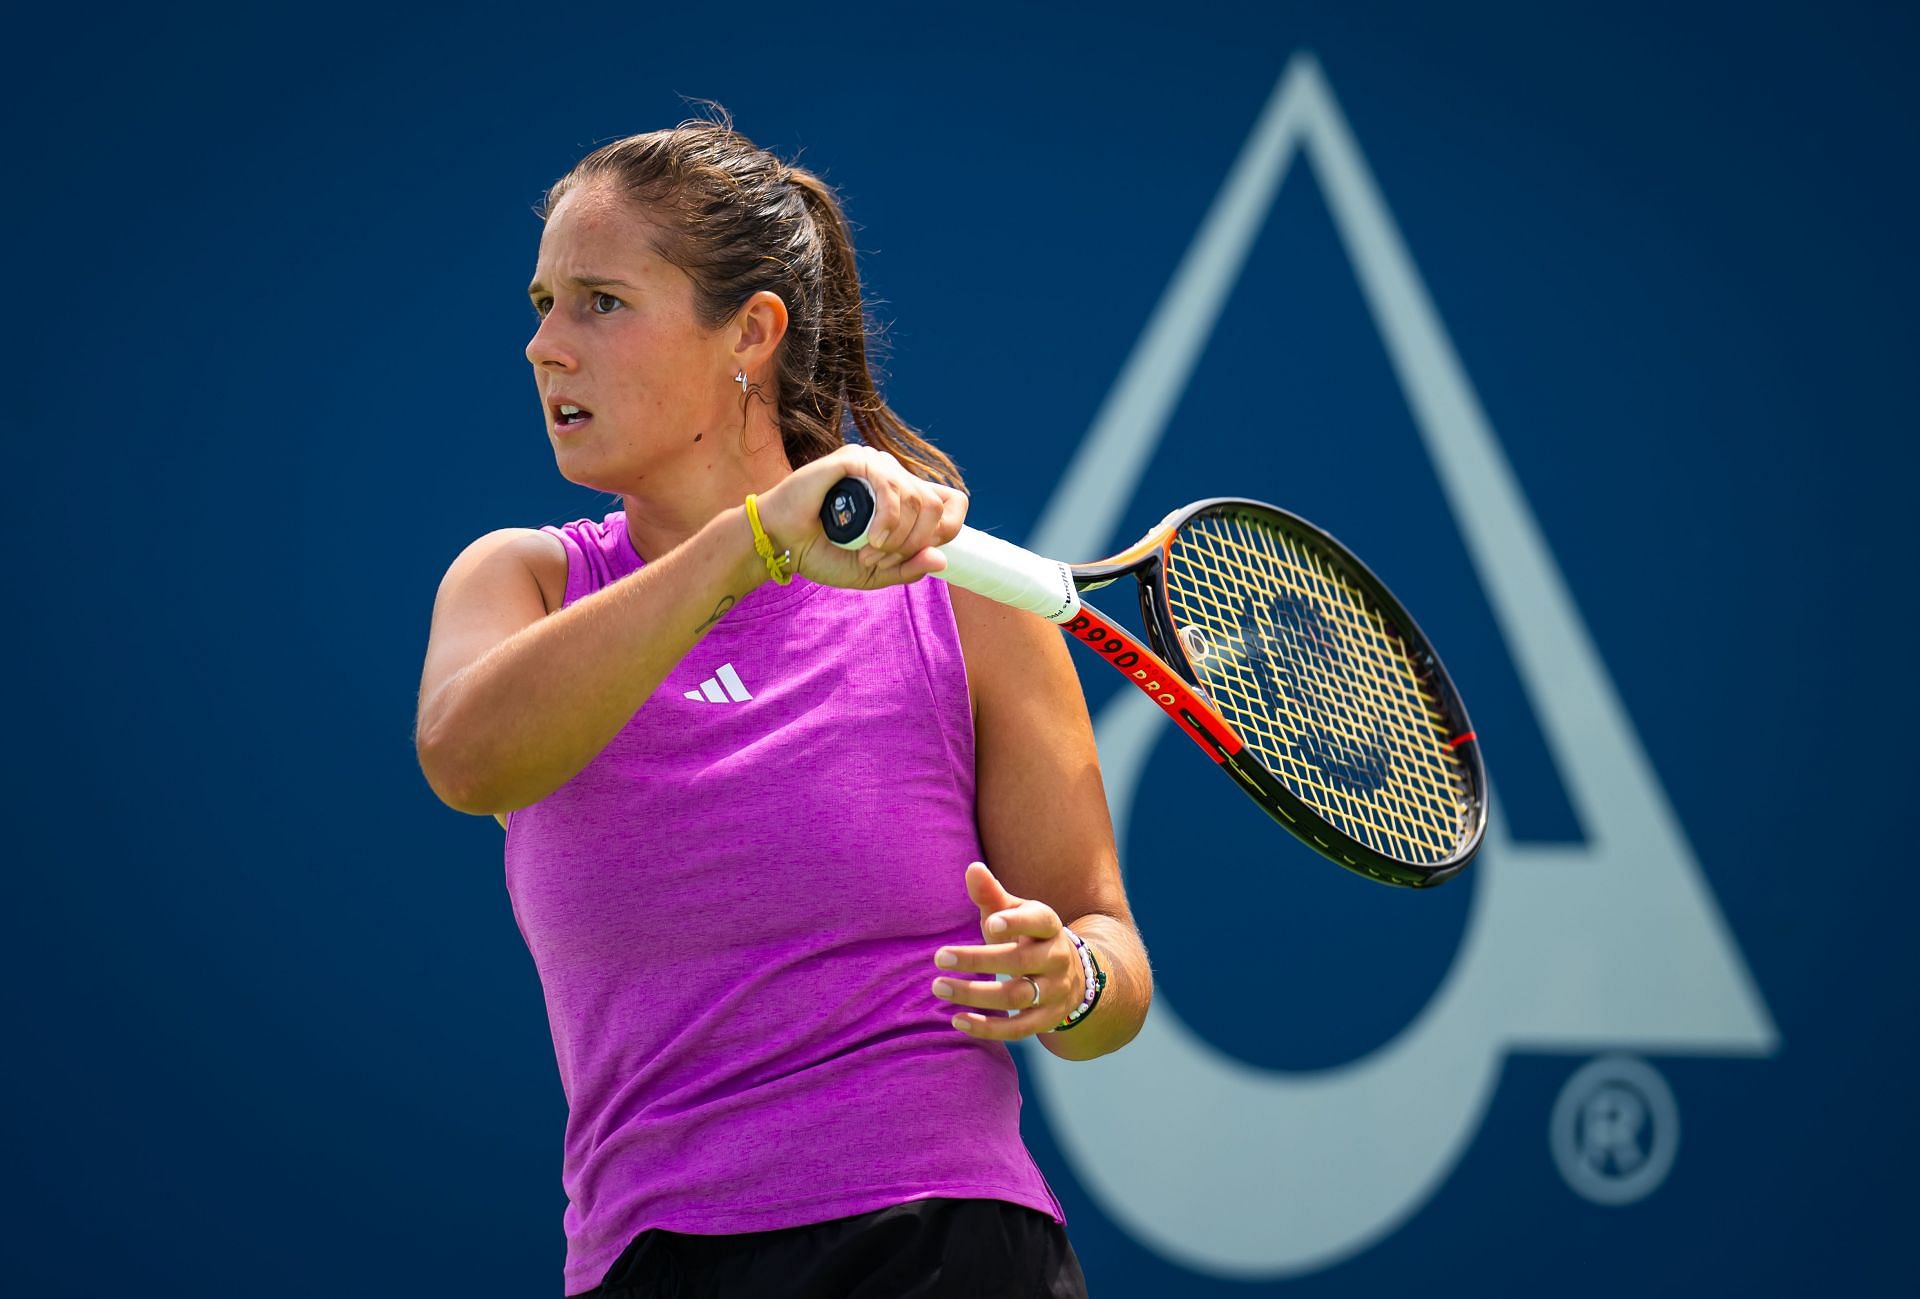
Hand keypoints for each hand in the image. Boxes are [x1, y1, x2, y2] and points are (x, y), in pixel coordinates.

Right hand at [750, 445, 967, 590]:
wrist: (781, 543)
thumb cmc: (821, 553)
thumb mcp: (873, 572)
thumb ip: (907, 569)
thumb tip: (942, 559)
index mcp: (902, 498)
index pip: (952, 502)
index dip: (948, 529)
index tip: (918, 553)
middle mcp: (893, 477)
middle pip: (936, 506)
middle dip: (914, 543)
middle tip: (881, 560)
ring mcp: (875, 465)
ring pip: (917, 498)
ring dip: (897, 537)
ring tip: (869, 553)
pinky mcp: (855, 459)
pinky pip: (890, 485)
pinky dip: (887, 519)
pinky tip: (871, 538)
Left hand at [930, 862, 1085, 1039]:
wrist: (1072, 975)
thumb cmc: (1029, 937)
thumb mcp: (1016, 913)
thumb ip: (992, 895)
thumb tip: (972, 869)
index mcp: (1049, 926)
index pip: (1039, 921)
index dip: (1016, 923)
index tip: (988, 923)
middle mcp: (1056, 958)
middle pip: (1020, 961)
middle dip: (978, 960)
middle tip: (939, 956)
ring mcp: (1054, 991)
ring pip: (1016, 996)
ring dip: (975, 994)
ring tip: (939, 987)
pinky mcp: (1046, 1019)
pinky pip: (1018, 1029)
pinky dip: (988, 1028)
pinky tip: (957, 1020)